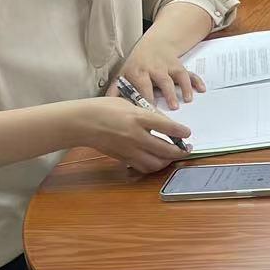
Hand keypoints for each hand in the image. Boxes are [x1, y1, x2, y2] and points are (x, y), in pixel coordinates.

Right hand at [67, 97, 191, 172]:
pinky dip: (153, 166)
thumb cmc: (105, 108)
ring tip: (174, 156)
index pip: (167, 127)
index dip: (181, 132)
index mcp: (138, 118)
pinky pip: (142, 167)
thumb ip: (147, 113)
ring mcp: (128, 149)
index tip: (188, 133)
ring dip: (168, 161)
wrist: (82, 122)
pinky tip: (157, 161)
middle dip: (180, 151)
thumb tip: (165, 123)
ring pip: (155, 163)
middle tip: (187, 148)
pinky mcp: (122, 158)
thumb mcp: (129, 103)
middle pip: (165, 149)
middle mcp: (135, 136)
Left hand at [106, 40, 202, 110]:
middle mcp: (154, 68)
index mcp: (138, 72)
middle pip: (162, 81)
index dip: (146, 99)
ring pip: (177, 77)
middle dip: (168, 93)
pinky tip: (201, 90)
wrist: (154, 45)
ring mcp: (168, 67)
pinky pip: (189, 74)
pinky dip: (196, 81)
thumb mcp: (124, 74)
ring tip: (187, 101)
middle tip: (173, 108)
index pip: (142, 86)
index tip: (149, 113)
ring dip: (183, 88)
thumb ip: (115, 90)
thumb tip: (105, 105)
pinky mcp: (179, 66)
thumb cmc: (137, 65)